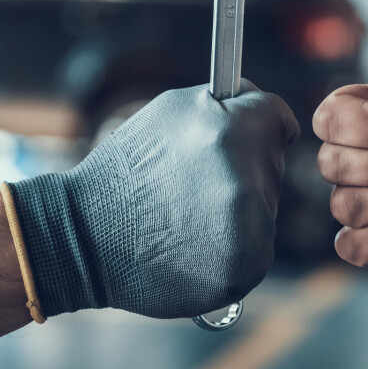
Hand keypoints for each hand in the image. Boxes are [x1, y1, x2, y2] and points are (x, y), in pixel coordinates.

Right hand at [10, 82, 298, 318]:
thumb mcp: (170, 111)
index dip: (262, 125)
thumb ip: (224, 102)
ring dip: (239, 208)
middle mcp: (248, 179)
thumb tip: (259, 100)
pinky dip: (233, 246)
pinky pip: (257, 246)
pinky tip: (194, 244)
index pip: (281, 118)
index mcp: (234, 131)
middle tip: (194, 183)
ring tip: (188, 215)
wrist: (87, 237)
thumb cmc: (126, 170)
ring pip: (266, 207)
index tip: (249, 136)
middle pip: (273, 164)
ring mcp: (251, 229)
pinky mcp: (248, 267)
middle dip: (244, 167)